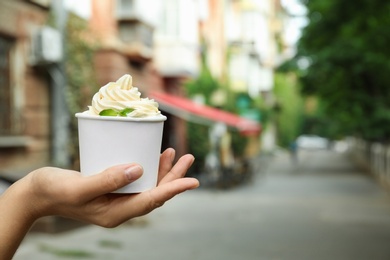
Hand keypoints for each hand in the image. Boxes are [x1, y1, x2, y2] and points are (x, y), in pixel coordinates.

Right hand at [20, 148, 198, 226]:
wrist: (37, 193)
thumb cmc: (54, 191)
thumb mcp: (80, 187)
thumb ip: (108, 179)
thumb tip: (139, 169)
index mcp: (115, 213)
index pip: (152, 201)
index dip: (174, 189)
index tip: (193, 181)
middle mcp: (120, 208)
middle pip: (155, 193)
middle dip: (174, 176)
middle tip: (189, 158)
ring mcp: (116, 200)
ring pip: (147, 186)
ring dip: (163, 170)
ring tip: (175, 153)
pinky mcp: (111, 189)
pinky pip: (136, 180)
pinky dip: (146, 168)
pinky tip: (152, 156)